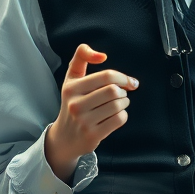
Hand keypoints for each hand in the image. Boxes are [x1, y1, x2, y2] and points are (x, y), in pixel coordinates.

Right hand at [45, 43, 137, 183]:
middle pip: (114, 91)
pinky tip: (116, 115)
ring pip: (118, 105)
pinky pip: (119, 120)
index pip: (106, 76)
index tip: (130, 82)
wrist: (64, 138)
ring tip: (119, 104)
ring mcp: (83, 121)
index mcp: (71, 88)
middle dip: (123, 91)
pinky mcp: (92, 135)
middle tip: (122, 94)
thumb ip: (82, 56)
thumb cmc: (72, 103)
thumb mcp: (72, 78)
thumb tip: (102, 55)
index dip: (123, 77)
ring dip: (124, 103)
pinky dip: (123, 116)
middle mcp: (75, 104)